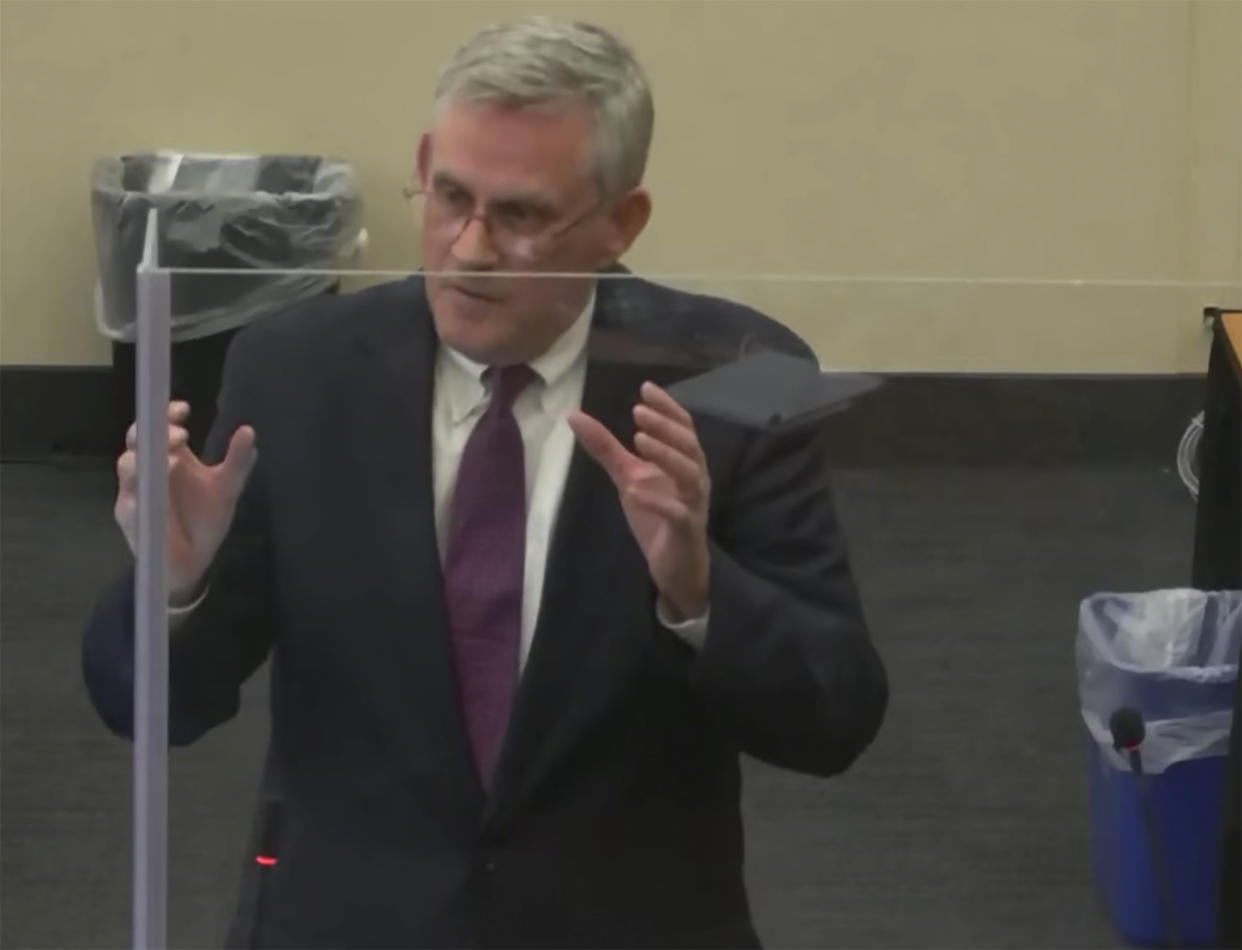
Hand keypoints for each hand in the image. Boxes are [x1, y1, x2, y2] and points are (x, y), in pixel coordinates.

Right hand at [114, 401, 257, 603]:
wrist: (194, 560)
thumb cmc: (207, 519)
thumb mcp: (227, 489)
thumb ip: (237, 462)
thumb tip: (249, 431)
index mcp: (172, 455)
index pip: (162, 426)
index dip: (167, 414)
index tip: (183, 410)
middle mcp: (150, 467)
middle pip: (139, 439)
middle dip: (153, 431)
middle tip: (180, 436)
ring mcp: (136, 490)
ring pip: (128, 465)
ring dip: (146, 459)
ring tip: (174, 461)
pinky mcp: (130, 515)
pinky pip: (127, 501)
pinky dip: (139, 494)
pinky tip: (153, 492)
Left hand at [567, 382, 709, 618]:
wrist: (674, 566)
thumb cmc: (657, 516)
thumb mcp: (629, 477)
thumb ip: (606, 448)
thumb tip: (574, 416)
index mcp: (684, 462)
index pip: (683, 427)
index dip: (667, 407)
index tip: (645, 388)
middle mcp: (694, 478)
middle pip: (689, 445)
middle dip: (666, 426)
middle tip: (638, 412)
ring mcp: (693, 504)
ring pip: (690, 474)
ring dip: (666, 455)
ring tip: (639, 440)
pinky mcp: (686, 530)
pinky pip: (676, 513)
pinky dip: (657, 501)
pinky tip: (634, 491)